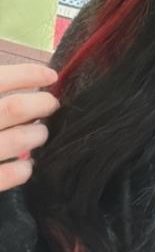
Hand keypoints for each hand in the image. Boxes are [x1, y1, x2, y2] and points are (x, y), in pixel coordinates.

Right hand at [0, 64, 59, 188]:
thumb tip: (32, 80)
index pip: (0, 79)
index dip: (28, 74)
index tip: (52, 76)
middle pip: (15, 109)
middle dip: (41, 105)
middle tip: (51, 106)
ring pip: (17, 140)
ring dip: (36, 136)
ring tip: (39, 134)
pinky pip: (5, 176)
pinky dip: (22, 170)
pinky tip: (27, 167)